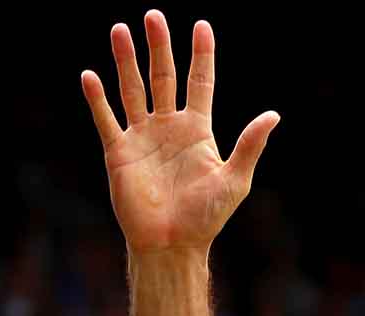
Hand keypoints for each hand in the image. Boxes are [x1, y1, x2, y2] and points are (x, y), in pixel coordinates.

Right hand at [81, 12, 278, 254]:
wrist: (173, 244)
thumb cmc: (207, 217)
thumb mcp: (235, 179)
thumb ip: (250, 145)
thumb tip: (273, 115)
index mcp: (198, 130)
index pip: (200, 83)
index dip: (201, 55)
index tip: (202, 26)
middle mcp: (169, 127)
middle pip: (164, 77)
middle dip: (159, 47)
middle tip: (154, 15)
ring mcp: (142, 137)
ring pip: (132, 90)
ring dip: (126, 61)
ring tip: (120, 29)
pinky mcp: (119, 152)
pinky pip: (106, 119)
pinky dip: (98, 99)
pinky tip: (91, 75)